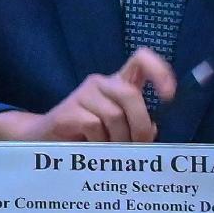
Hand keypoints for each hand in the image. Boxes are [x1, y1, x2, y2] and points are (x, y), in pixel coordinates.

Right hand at [0, 48, 178, 143]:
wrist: (45, 141)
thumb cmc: (88, 136)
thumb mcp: (119, 130)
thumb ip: (138, 126)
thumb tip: (153, 129)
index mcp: (117, 84)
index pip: (141, 60)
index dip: (160, 72)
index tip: (168, 96)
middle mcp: (100, 83)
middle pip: (130, 94)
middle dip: (141, 125)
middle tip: (140, 146)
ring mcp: (83, 94)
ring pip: (115, 116)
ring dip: (119, 141)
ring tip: (112, 152)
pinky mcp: (68, 110)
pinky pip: (95, 126)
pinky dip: (100, 143)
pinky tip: (92, 148)